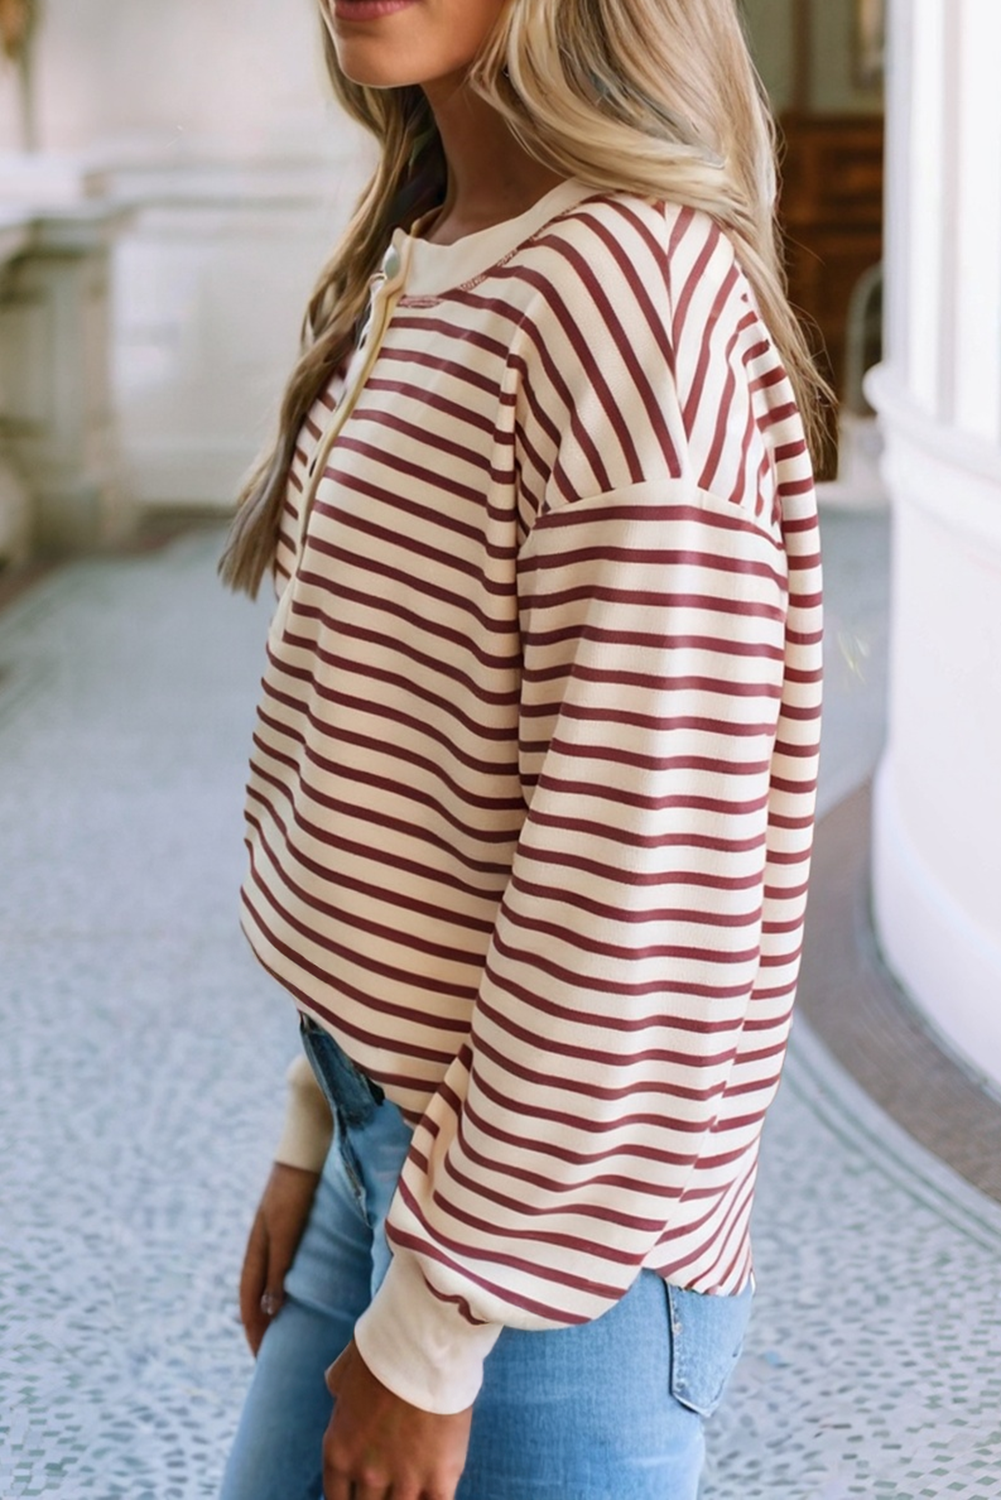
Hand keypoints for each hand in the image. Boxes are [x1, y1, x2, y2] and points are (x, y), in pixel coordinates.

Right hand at [239, 1160, 320, 1354]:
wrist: (308, 1149)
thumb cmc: (296, 1190)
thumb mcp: (285, 1232)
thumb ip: (277, 1268)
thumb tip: (269, 1311)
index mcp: (256, 1252)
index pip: (250, 1303)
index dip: (255, 1332)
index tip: (262, 1360)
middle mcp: (263, 1247)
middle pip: (257, 1297)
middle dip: (262, 1327)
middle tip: (273, 1356)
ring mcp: (276, 1237)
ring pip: (271, 1283)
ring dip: (275, 1309)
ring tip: (287, 1332)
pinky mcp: (293, 1227)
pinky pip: (286, 1268)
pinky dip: (288, 1288)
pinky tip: (302, 1294)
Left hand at [323, 1339, 471, 1499]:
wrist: (427, 1345)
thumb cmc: (385, 1347)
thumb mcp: (346, 1368)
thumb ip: (338, 1386)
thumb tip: (337, 1389)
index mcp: (338, 1451)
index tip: (362, 1493)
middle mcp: (366, 1474)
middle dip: (378, 1499)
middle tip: (391, 1485)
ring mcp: (404, 1481)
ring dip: (406, 1499)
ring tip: (414, 1487)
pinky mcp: (439, 1481)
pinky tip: (436, 1492)